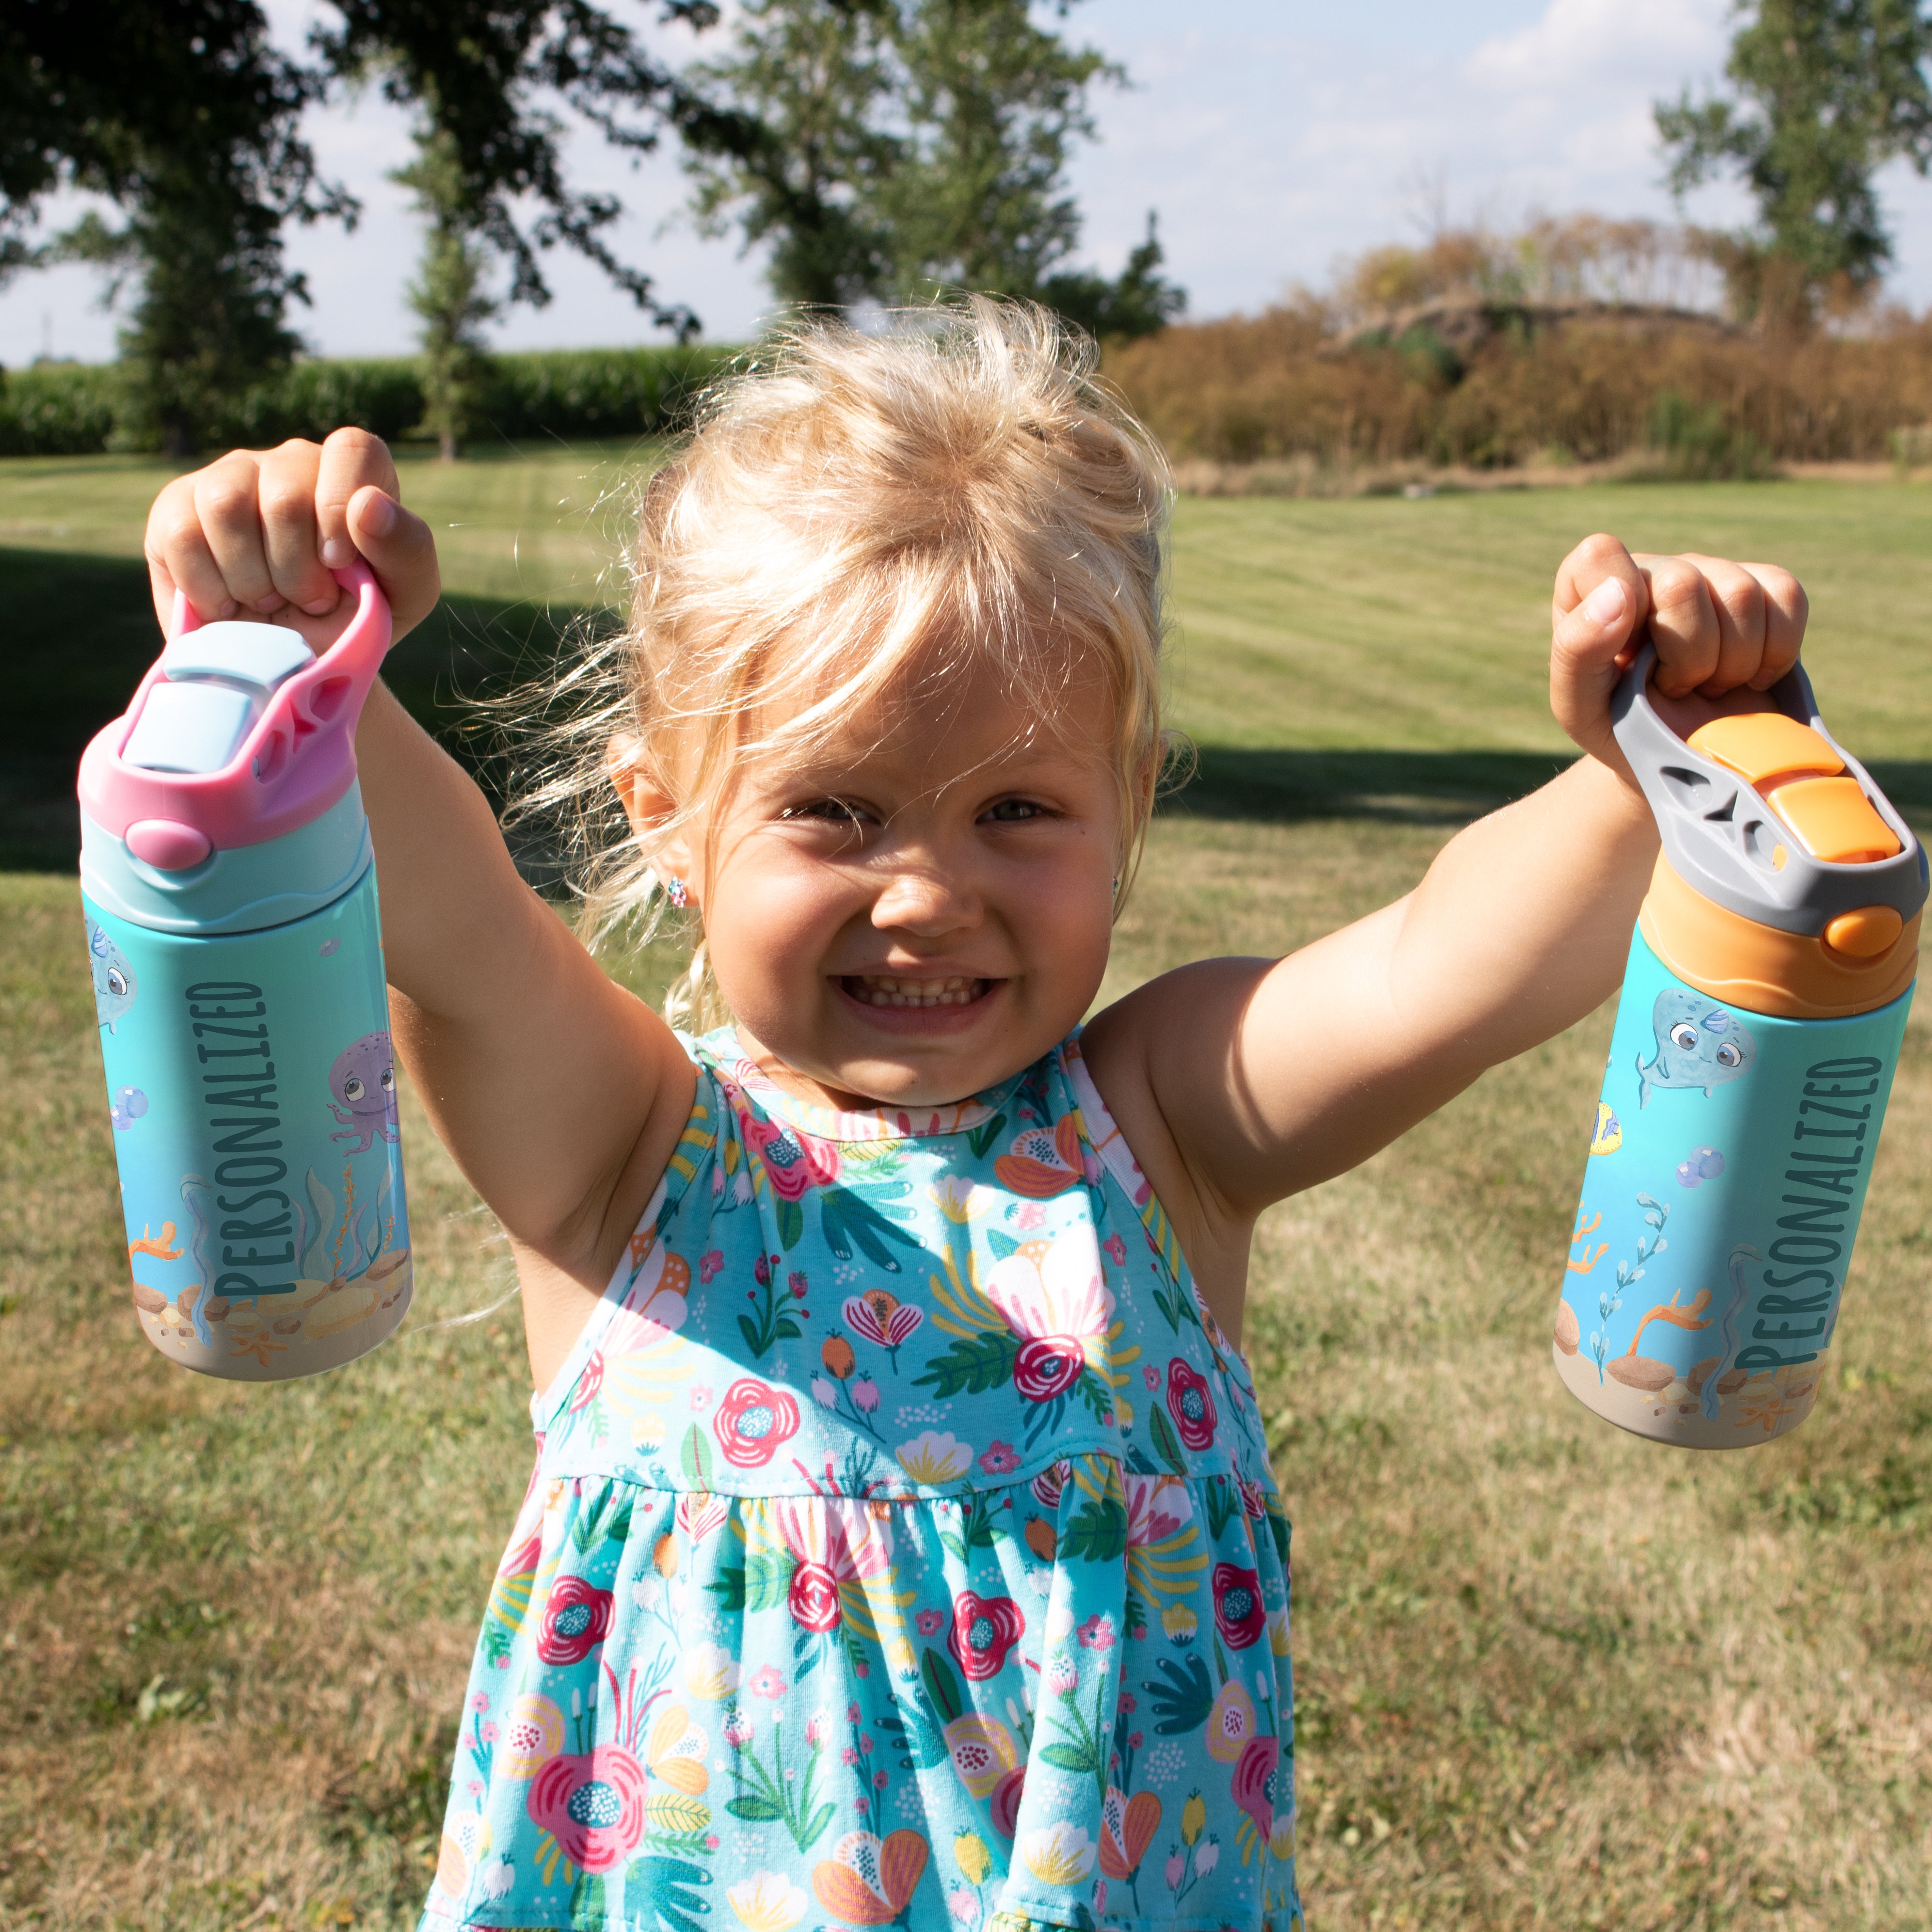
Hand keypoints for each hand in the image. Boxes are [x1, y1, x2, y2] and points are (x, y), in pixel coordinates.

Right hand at [142, 428, 440, 652]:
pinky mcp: (177, 506)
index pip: (352, 449)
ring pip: (226, 506)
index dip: (341, 508)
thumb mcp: (405, 595)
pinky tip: (227, 606)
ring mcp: (230, 477)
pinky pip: (182, 535)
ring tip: (268, 602)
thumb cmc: (356, 619)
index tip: (339, 564)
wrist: (291, 662)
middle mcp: (291, 463)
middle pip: (284, 495)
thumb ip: (406, 548)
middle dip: (297, 570)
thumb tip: (368, 505)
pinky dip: (209, 588)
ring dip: (253, 579)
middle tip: (309, 600)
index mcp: (352, 473)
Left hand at [1549, 533, 1807, 781]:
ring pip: (1742, 594)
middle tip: (1675, 688)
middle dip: (1687, 657)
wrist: (1681, 756)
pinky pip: (1788, 597)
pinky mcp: (1765, 586)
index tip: (1630, 655)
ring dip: (1732, 663)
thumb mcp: (1579, 705)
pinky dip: (1776, 651)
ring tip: (1709, 686)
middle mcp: (1654, 568)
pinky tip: (1750, 676)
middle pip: (1684, 584)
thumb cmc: (1620, 726)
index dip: (1621, 605)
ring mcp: (1713, 571)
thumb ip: (1577, 649)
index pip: (1601, 556)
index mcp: (1592, 588)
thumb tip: (1618, 594)